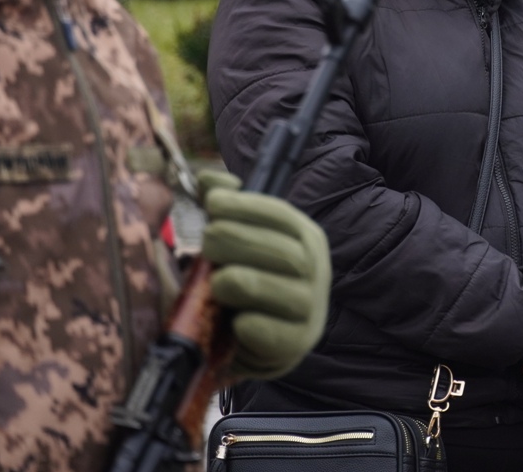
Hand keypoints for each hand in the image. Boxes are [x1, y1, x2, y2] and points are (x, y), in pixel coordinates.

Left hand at [197, 169, 331, 380]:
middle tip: (206, 243)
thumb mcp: (236, 242)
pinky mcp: (296, 343)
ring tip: (215, 284)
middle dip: (234, 241)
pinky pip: (268, 330)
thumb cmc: (243, 283)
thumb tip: (208, 178)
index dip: (244, 206)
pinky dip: (245, 324)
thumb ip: (225, 209)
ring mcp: (310, 308)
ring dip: (234, 281)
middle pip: (277, 249)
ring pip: (271, 287)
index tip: (212, 204)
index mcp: (305, 237)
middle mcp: (316, 269)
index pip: (280, 214)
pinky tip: (233, 322)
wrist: (249, 344)